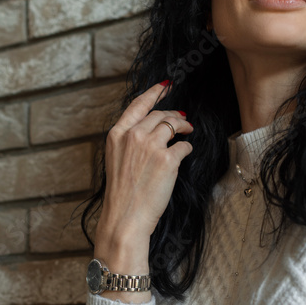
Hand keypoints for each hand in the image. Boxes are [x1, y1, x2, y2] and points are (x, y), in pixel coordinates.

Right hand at [98, 81, 193, 239]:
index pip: (138, 105)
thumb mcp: (117, 160)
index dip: (153, 93)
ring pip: (173, 125)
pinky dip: (187, 147)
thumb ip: (130, 142)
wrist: (125, 218)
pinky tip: (186, 152)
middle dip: (173, 114)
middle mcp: (133, 136)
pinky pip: (184, 146)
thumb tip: (155, 129)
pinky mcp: (168, 160)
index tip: (165, 86)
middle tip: (182, 119)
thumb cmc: (122, 195)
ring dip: (184, 126)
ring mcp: (150, 146)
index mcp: (117, 135)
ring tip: (188, 129)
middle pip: (159, 114)